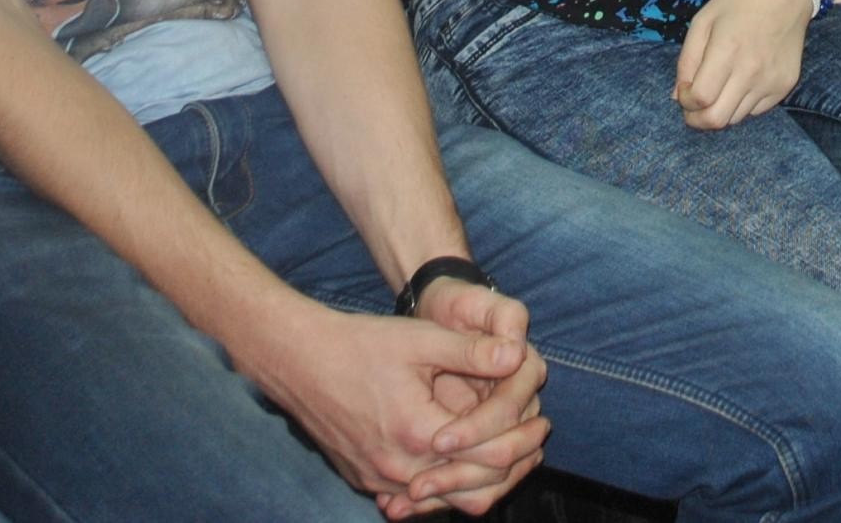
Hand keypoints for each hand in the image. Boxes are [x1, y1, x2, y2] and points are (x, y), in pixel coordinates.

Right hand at [242, 301, 539, 513]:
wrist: (298, 360)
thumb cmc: (358, 344)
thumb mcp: (420, 340)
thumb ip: (471, 351)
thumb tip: (518, 355)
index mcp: (419, 434)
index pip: (489, 456)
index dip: (523, 439)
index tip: (543, 422)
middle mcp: (399, 469)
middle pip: (472, 487)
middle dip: (511, 465)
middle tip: (536, 441)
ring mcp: (379, 480)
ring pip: (444, 500)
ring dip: (478, 479)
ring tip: (508, 453)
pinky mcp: (366, 480)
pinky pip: (415, 497)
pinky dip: (444, 485)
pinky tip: (462, 462)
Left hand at [672, 0, 814, 128]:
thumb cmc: (738, 3)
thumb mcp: (703, 22)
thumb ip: (686, 61)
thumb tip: (677, 96)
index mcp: (727, 50)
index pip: (700, 98)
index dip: (685, 101)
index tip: (684, 90)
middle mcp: (751, 70)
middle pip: (717, 120)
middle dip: (697, 120)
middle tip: (693, 107)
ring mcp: (770, 81)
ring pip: (735, 119)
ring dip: (720, 110)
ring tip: (719, 88)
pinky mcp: (784, 86)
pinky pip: (755, 111)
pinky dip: (741, 105)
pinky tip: (741, 83)